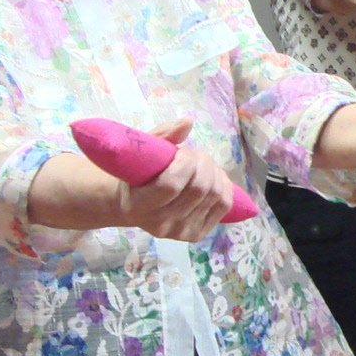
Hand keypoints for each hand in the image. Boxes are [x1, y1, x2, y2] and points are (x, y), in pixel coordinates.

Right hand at [114, 117, 238, 242]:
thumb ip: (162, 136)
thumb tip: (188, 121)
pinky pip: (224, 205)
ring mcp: (180, 232)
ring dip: (214, 171)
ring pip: (215, 194)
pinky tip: (213, 176)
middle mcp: (160, 224)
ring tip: (202, 164)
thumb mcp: (140, 152)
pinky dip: (224, 184)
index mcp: (139, 206)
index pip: (171, 185)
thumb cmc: (135, 174)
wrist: (131, 205)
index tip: (182, 151)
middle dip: (203, 162)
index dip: (185, 162)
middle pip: (199, 189)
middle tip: (194, 155)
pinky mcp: (196, 234)